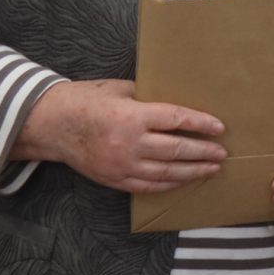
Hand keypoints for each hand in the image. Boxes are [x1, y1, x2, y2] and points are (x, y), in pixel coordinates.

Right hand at [15, 79, 225, 193]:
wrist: (51, 125)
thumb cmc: (85, 101)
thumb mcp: (119, 89)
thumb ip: (148, 98)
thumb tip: (178, 106)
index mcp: (131, 116)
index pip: (176, 119)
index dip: (201, 124)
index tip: (219, 127)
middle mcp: (129, 143)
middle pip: (176, 150)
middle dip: (203, 152)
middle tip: (222, 152)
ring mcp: (122, 165)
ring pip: (166, 172)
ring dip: (193, 171)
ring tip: (212, 168)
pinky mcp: (115, 179)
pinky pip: (149, 185)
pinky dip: (170, 184)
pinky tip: (184, 180)